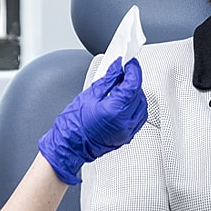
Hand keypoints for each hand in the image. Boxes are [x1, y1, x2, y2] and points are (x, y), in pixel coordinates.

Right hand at [37, 58, 147, 184]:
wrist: (69, 146)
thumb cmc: (73, 125)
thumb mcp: (90, 95)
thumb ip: (108, 79)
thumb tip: (118, 68)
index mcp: (115, 110)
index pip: (133, 84)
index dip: (133, 70)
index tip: (130, 63)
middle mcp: (124, 122)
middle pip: (139, 94)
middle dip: (133, 81)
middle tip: (124, 73)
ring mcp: (127, 131)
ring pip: (142, 106)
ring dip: (136, 94)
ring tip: (123, 87)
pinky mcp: (127, 136)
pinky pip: (139, 118)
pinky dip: (136, 107)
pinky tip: (126, 102)